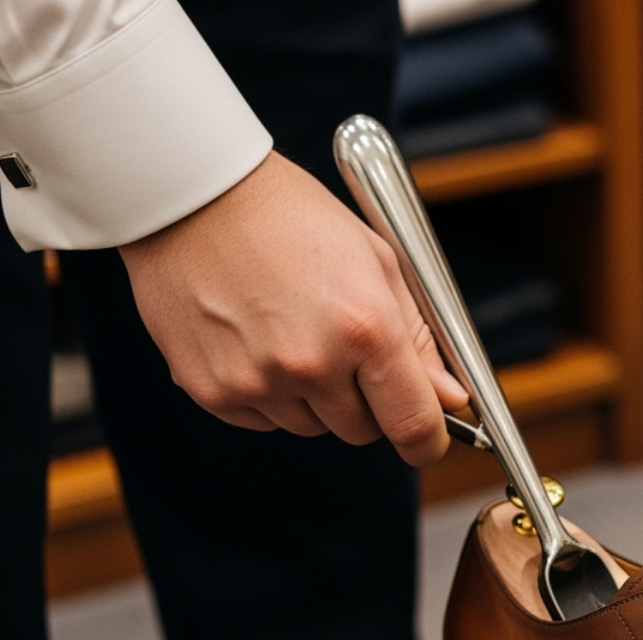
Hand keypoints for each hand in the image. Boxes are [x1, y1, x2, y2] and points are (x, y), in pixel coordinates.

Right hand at [119, 152, 468, 465]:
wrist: (192, 195)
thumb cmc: (290, 218)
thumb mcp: (377, 262)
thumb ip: (419, 340)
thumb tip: (449, 399)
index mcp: (364, 327)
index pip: (413, 424)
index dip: (428, 441)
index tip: (428, 441)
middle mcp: (311, 363)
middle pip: (363, 431)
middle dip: (367, 403)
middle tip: (346, 349)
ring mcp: (257, 381)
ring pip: (311, 426)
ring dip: (314, 397)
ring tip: (291, 330)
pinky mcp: (211, 390)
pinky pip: (262, 420)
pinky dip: (268, 394)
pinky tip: (255, 339)